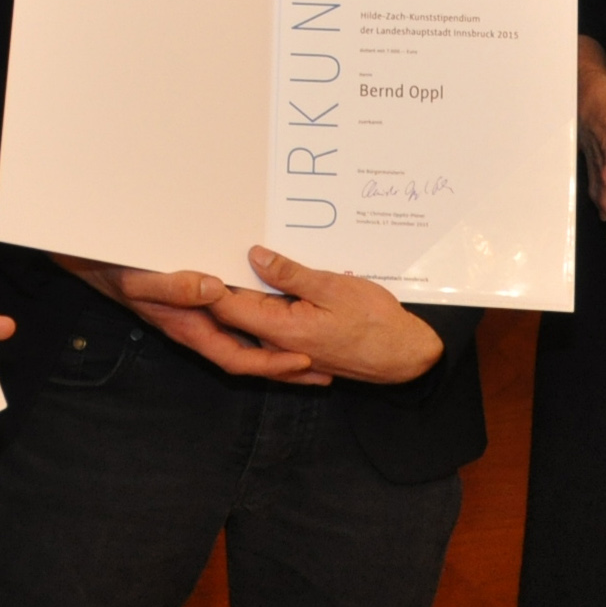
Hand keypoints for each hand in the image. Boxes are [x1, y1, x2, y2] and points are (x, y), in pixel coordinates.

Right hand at [52, 254, 315, 380]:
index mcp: (189, 328)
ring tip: (314, 354)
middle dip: (285, 368)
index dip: (271, 364)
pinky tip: (280, 315)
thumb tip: (214, 290)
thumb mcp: (143, 277)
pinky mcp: (200, 304)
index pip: (237, 356)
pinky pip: (238, 322)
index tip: (304, 363)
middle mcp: (199, 328)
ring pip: (246, 341)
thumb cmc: (117, 270)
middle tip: (324, 372)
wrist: (97, 263)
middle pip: (249, 357)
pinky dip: (262, 324)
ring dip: (278, 349)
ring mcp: (200, 318)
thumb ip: (174, 286)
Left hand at [207, 247, 442, 383]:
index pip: (226, 307)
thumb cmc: (375, 322)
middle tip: (218, 248)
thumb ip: (289, 274)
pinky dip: (266, 306)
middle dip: (225, 284)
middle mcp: (277, 346)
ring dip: (248, 293)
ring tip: (245, 259)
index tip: (200, 254)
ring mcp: (287, 351)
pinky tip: (271, 284)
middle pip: (235, 314)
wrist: (405, 357)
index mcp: (280, 330)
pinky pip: (270, 328)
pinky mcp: (298, 350)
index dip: (208, 284)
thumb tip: (254, 256)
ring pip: (253, 320)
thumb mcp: (333, 287)